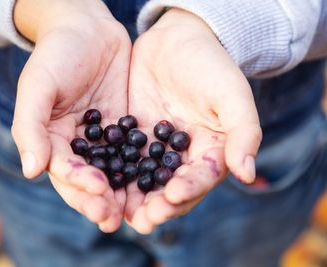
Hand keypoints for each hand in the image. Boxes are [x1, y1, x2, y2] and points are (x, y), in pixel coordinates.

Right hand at [11, 0, 130, 231]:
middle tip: (112, 218)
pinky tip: (154, 181)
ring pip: (113, 171)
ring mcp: (104, 138)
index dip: (78, 185)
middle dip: (99, 200)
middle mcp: (78, 145)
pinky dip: (142, 168)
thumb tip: (31, 170)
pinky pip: (134, 151)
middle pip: (88, 179)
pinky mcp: (125, 127)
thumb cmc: (56, 54)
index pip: (64, 170)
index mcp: (52, 140)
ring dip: (122, 194)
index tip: (98, 191)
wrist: (87, 28)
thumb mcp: (38, 86)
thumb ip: (31, 127)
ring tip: (135, 214)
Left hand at [125, 8, 261, 233]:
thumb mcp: (232, 95)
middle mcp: (182, 157)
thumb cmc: (211, 66)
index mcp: (210, 152)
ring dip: (132, 200)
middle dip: (158, 207)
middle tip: (143, 220)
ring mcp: (155, 149)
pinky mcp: (132, 138)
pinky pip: (122, 159)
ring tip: (119, 213)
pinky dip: (112, 173)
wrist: (177, 41)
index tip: (173, 196)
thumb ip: (243, 132)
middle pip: (170, 189)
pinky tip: (100, 184)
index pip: (201, 178)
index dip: (189, 189)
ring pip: (144, 181)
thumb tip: (246, 172)